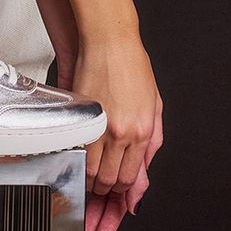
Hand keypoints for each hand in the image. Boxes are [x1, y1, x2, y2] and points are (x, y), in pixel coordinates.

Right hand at [70, 35, 163, 230]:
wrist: (110, 39)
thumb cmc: (132, 66)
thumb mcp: (154, 107)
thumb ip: (151, 146)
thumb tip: (139, 181)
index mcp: (143, 131)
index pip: (130, 178)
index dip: (120, 190)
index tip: (113, 191)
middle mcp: (124, 132)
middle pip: (109, 179)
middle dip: (102, 188)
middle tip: (98, 184)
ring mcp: (102, 123)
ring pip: (90, 170)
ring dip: (88, 177)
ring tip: (87, 171)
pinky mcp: (82, 113)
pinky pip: (76, 150)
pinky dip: (75, 158)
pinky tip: (77, 156)